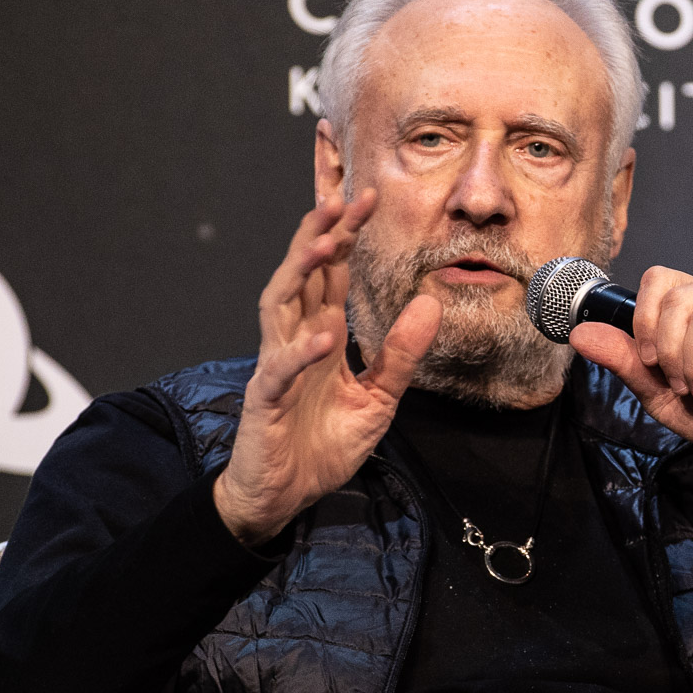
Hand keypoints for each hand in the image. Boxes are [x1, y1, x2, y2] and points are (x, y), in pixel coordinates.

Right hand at [213, 190, 441, 544]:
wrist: (284, 495)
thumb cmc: (321, 445)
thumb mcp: (378, 399)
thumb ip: (400, 355)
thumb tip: (428, 305)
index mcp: (321, 336)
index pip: (331, 275)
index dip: (346, 234)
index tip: (368, 197)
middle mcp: (295, 340)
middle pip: (304, 273)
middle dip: (322, 233)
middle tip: (346, 198)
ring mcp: (276, 365)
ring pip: (279, 304)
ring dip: (301, 270)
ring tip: (326, 242)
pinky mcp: (265, 399)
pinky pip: (280, 368)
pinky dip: (301, 351)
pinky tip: (323, 336)